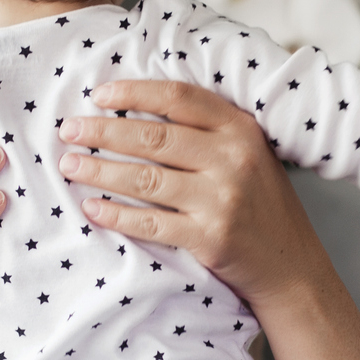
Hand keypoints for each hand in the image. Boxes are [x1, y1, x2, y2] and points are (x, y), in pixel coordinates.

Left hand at [56, 80, 328, 303]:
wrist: (291, 266)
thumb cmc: (259, 205)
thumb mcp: (248, 154)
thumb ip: (208, 131)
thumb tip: (138, 110)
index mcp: (241, 130)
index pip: (179, 98)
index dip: (134, 93)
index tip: (97, 95)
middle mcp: (234, 159)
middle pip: (154, 138)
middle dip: (103, 131)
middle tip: (68, 129)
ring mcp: (222, 200)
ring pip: (146, 179)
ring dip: (99, 171)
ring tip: (68, 165)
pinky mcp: (210, 238)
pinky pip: (151, 222)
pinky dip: (116, 214)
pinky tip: (92, 207)